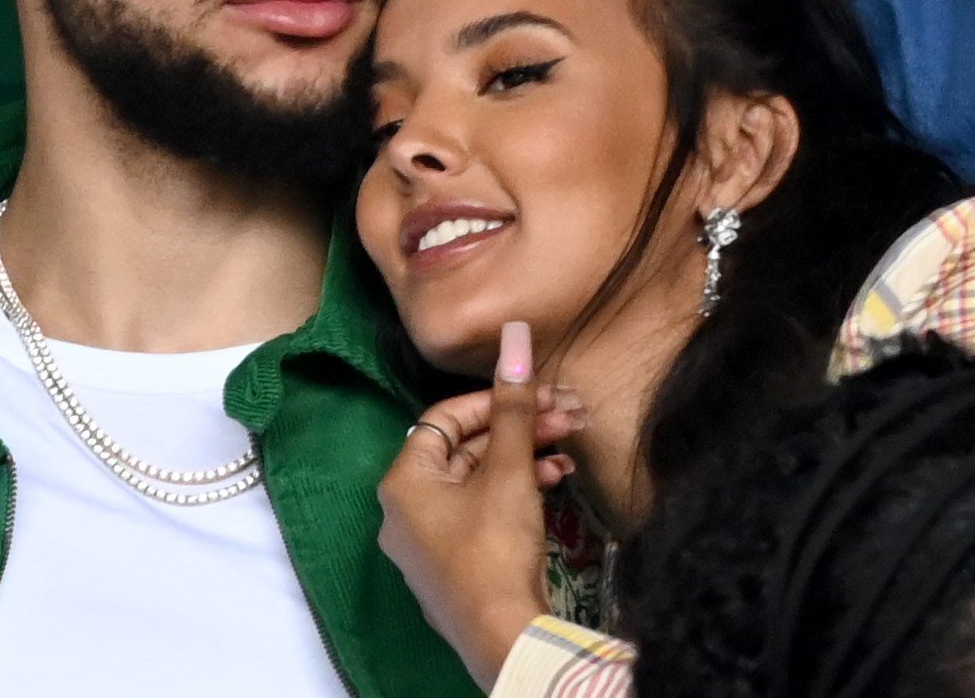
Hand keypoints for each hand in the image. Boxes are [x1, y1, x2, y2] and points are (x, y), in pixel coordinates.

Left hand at [378, 323, 585, 689]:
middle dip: (519, 427)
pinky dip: (517, 492)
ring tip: (570, 446)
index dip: (495, 398)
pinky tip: (557, 482)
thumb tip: (515, 335)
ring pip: (479, 480)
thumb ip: (513, 404)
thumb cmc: (495, 548)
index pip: (447, 417)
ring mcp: (429, 542)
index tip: (539, 393)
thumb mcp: (508, 470)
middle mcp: (405, 508)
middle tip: (568, 415)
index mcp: (404, 479)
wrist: (504, 638)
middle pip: (466, 448)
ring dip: (525, 457)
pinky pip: (483, 511)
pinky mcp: (456, 565)